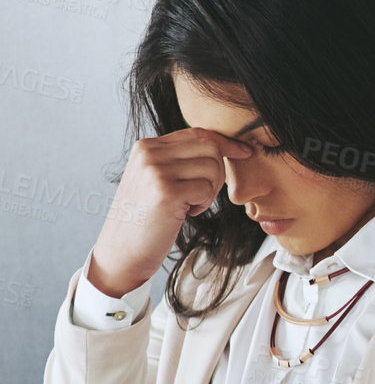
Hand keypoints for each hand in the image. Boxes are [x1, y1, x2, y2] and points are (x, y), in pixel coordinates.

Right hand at [87, 127, 252, 297]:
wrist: (122, 250)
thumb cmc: (146, 218)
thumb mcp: (157, 179)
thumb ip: (180, 159)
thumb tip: (223, 146)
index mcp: (147, 146)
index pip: (198, 133)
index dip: (225, 142)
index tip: (243, 152)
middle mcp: (149, 153)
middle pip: (210, 147)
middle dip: (219, 172)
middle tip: (202, 195)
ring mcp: (156, 171)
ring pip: (213, 168)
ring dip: (210, 191)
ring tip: (188, 205)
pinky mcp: (166, 191)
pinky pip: (206, 189)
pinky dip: (203, 204)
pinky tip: (184, 213)